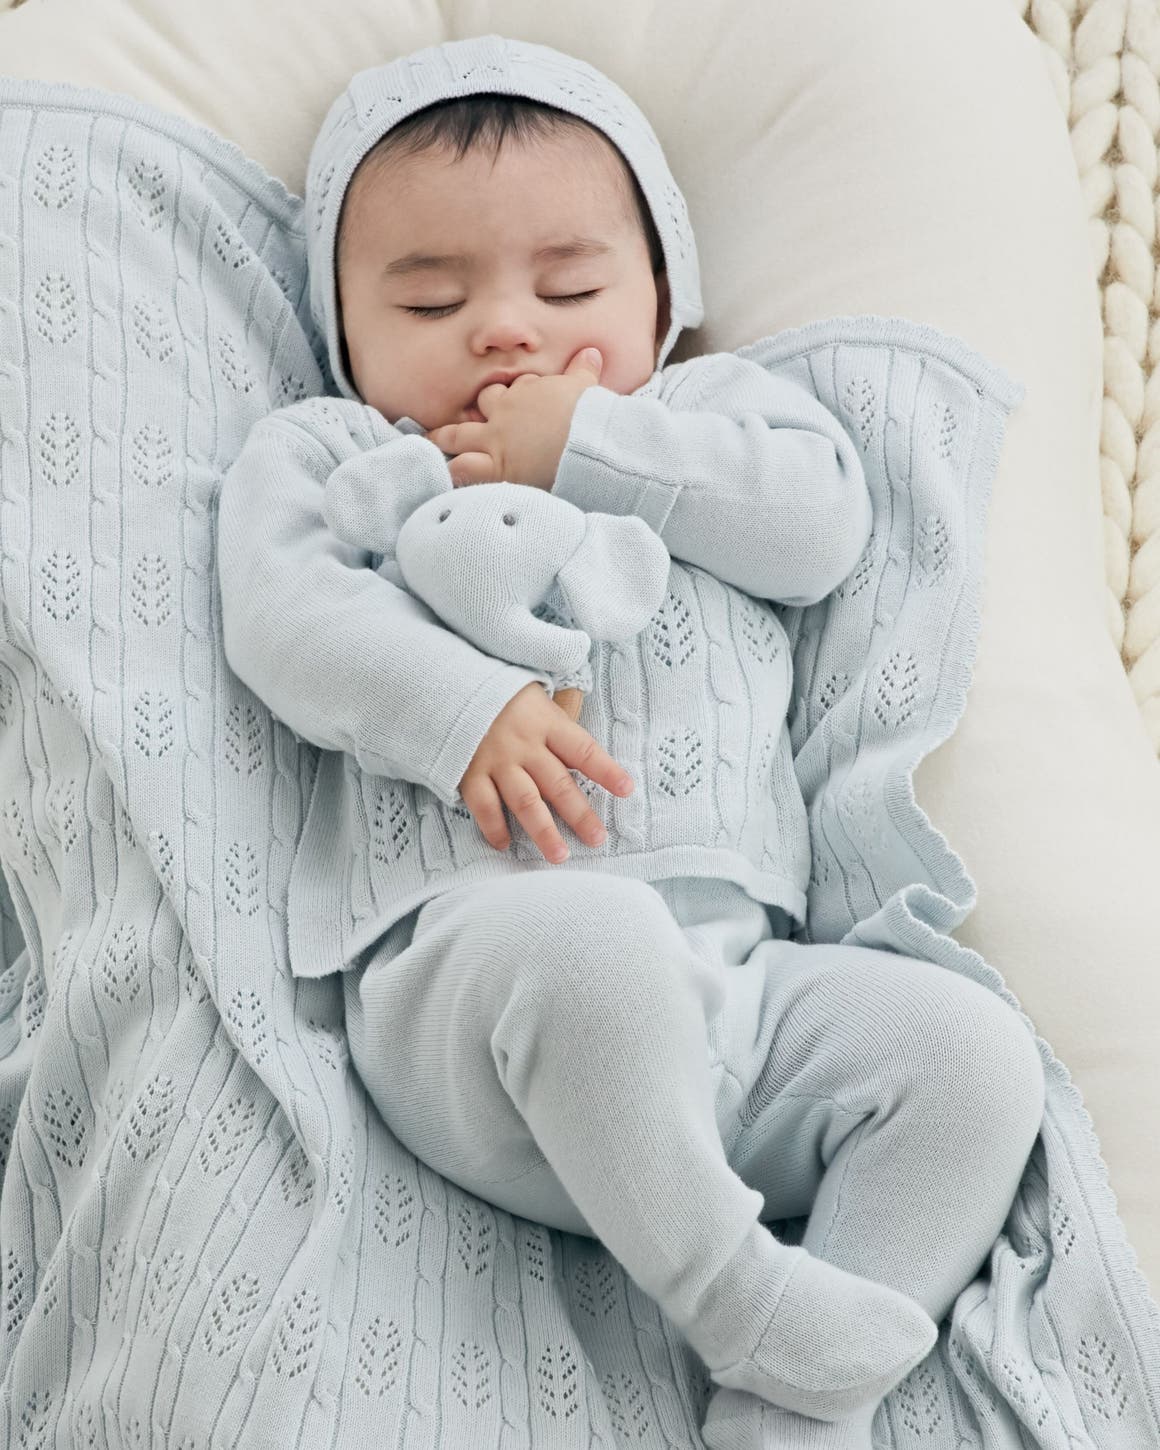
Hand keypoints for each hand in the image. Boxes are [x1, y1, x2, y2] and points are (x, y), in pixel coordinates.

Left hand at [425, 346, 603, 490]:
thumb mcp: (585, 386)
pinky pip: (463, 469)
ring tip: (433, 444)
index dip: (511, 393)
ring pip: (459, 436)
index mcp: (527, 392)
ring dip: (445, 440)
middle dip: (472, 409)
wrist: (584, 440)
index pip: (513, 388)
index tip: (512, 398)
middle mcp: (505, 412)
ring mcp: (495, 439)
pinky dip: (451, 472)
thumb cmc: (587, 412)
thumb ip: (583, 370)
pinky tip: (440, 475)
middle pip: (481, 403)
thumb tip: (591, 352)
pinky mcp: (495, 467)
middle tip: (462, 417)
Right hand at [458, 681, 632, 862]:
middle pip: (557, 784)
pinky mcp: (469, 773)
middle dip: (579, 814)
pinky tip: (505, 845)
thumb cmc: (506, 698)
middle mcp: (524, 745)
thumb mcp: (539, 702)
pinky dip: (493, 827)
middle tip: (597, 839)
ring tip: (559, 855)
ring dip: (543, 830)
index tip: (626, 790)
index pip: (582, 750)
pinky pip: (483, 805)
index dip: (605, 770)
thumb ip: (560, 729)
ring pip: (524, 801)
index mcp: (547, 724)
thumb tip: (589, 758)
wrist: (452, 686)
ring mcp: (496, 761)